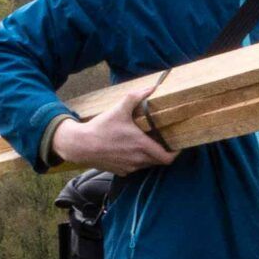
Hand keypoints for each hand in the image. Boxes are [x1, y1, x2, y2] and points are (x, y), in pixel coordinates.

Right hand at [50, 95, 176, 173]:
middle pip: (159, 161)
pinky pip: (134, 168)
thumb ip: (136, 97)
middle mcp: (138, 160)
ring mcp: (129, 167)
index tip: (177, 145)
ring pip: (147, 165)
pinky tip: (131, 150)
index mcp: (141, 146)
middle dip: (163, 152)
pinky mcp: (120, 171)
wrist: (80, 145)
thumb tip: (152, 87)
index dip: (176, 153)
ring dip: (150, 156)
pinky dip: (137, 160)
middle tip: (163, 141)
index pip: (168, 157)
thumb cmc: (101, 127)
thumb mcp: (119, 109)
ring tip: (147, 143)